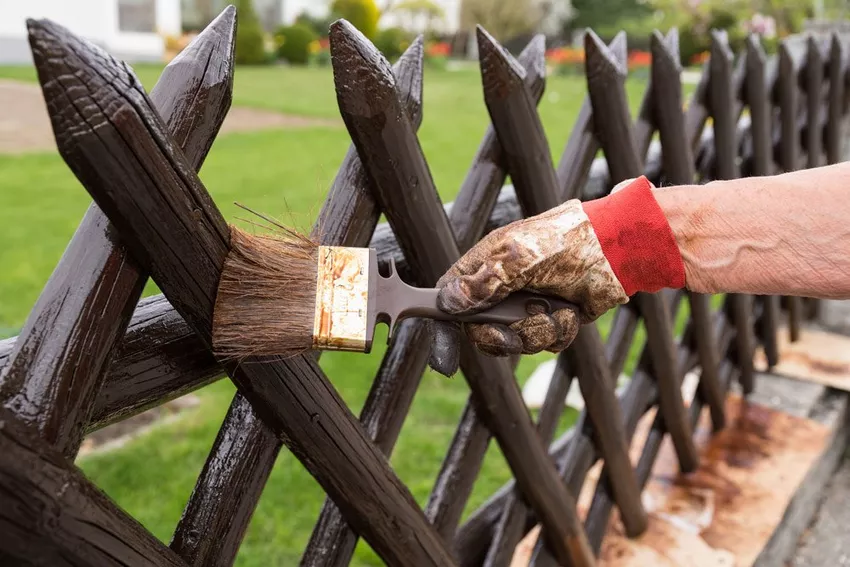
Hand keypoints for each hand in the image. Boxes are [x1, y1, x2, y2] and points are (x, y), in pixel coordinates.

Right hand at [428, 198, 628, 375]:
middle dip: (503, 337)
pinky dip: (559, 333)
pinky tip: (571, 313)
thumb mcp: (519, 258)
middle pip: (481, 331)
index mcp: (485, 267)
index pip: (449, 300)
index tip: (446, 362)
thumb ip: (484, 283)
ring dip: (539, 332)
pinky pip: (545, 343)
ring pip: (516, 341)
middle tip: (517, 333)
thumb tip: (448, 302)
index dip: (444, 329)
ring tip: (557, 310)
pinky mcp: (551, 318)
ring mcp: (527, 305)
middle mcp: (502, 288)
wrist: (615, 250)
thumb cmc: (565, 241)